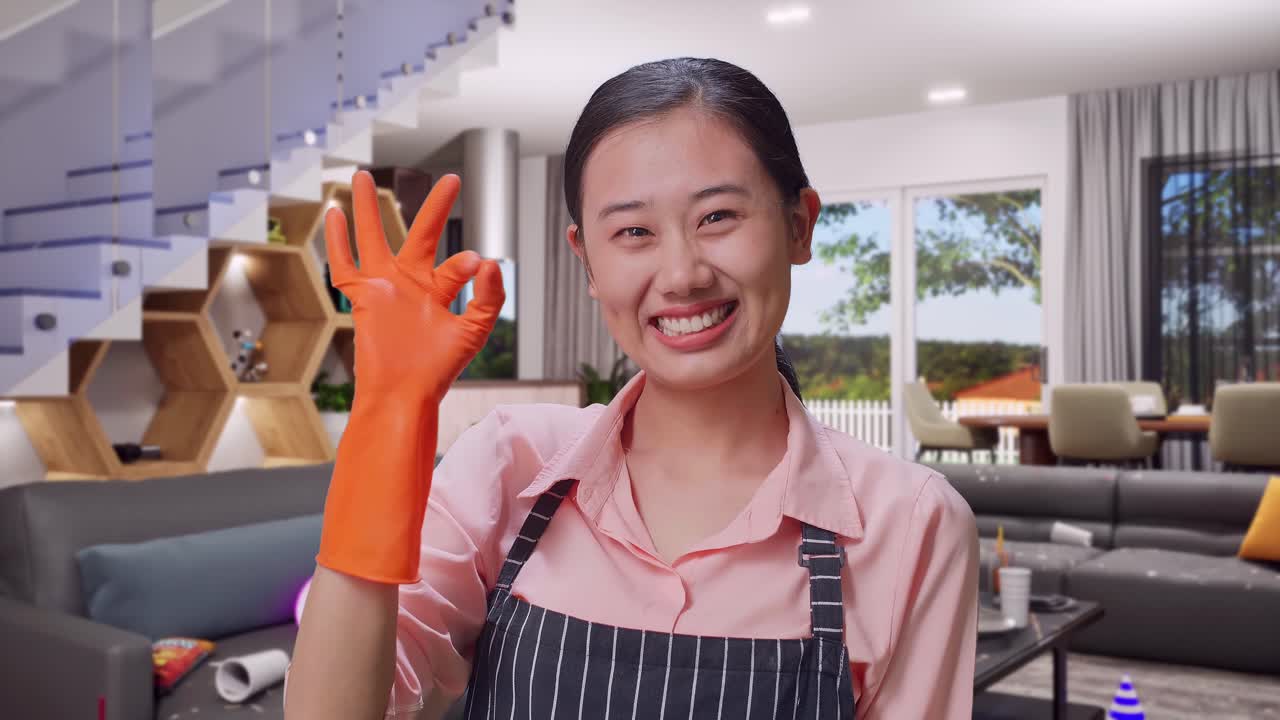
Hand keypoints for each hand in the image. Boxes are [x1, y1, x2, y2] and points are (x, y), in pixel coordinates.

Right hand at [325, 171, 503, 400]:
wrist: (404, 393)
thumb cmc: (437, 370)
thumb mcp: (473, 331)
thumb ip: (488, 297)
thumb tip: (488, 261)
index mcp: (438, 292)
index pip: (458, 267)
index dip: (468, 265)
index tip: (478, 263)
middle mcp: (411, 284)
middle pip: (421, 234)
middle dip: (435, 207)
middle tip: (451, 179)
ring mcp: (384, 287)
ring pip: (373, 237)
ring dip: (367, 208)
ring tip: (361, 177)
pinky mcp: (362, 296)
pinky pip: (344, 263)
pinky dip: (338, 239)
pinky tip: (335, 213)